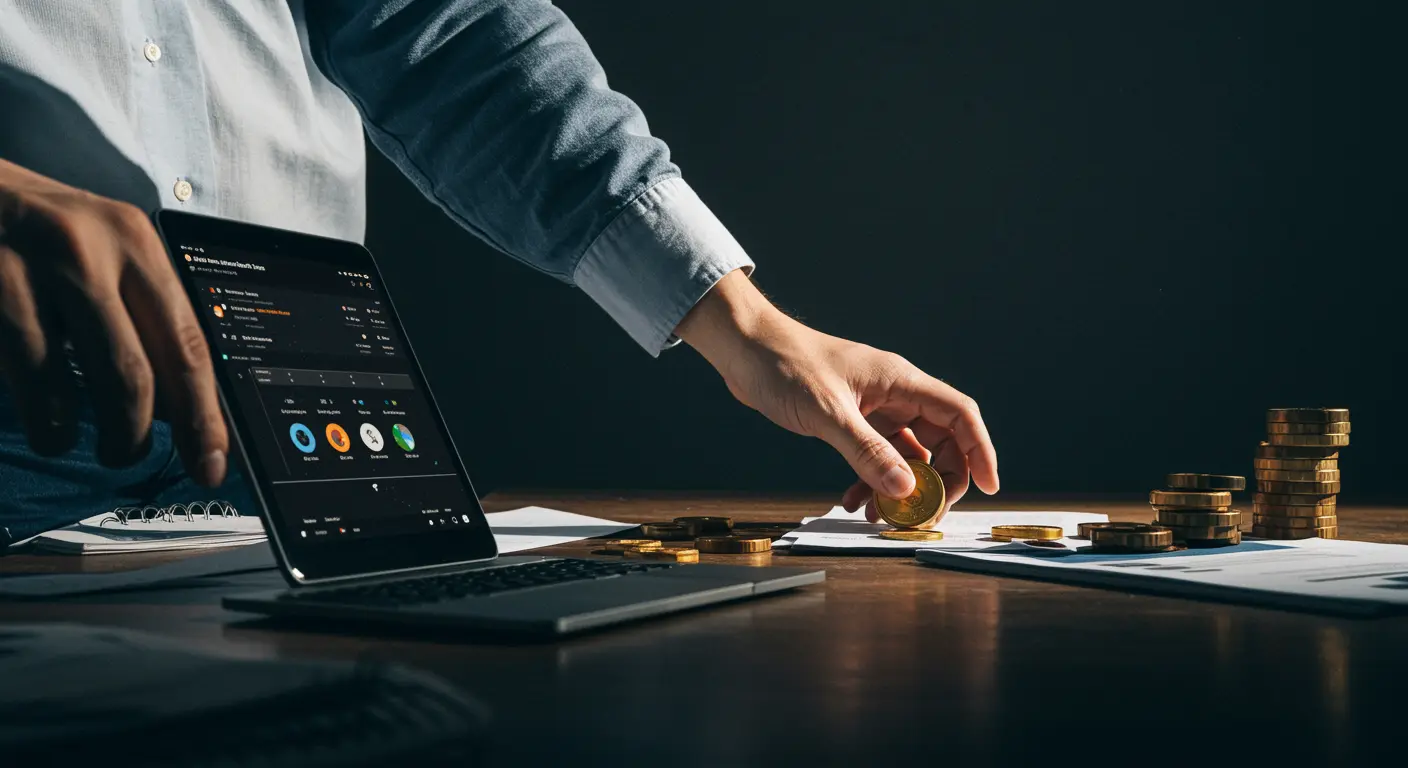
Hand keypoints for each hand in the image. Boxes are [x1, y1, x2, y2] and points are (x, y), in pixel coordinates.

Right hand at [0, 159, 226, 483]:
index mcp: (132, 240)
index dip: (203, 417)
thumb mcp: (97, 248)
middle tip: (124, 455)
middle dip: (132, 437)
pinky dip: (32, 415)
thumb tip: (183, 408)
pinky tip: (33, 416)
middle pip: (132, 377)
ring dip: (67, 435)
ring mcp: (21, 271)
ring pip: (62, 392)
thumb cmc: (29, 227)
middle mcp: (84, 251)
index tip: (212, 463)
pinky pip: (18, 380)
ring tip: (63, 438)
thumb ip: (140, 314)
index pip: (187, 344)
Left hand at [676, 270, 997, 516]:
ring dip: (900, 488)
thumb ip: (868, 452)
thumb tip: (907, 490)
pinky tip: (855, 500)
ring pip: (907, 454)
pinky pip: (877, 455)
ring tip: (882, 517)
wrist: (744, 348)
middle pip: (940, 441)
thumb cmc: (784, 365)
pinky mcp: (852, 418)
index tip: (989, 486)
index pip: (960, 415)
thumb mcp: (828, 414)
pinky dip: (873, 480)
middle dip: (937, 482)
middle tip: (921, 516)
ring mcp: (874, 406)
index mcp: (900, 381)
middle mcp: (894, 393)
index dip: (981, 451)